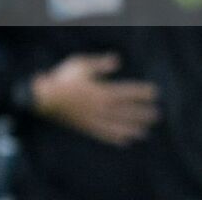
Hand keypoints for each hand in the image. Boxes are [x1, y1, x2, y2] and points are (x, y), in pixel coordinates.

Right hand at [31, 53, 159, 146]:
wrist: (45, 98)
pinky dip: (117, 138)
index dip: (142, 93)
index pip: (127, 92)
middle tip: (157, 115)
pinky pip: (105, 135)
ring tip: (146, 130)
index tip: (154, 93)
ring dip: (134, 127)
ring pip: (119, 125)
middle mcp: (101, 108)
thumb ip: (100, 64)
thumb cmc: (62, 78)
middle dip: (143, 113)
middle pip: (127, 111)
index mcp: (102, 91)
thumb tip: (117, 60)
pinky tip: (126, 140)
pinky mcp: (87, 127)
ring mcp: (95, 119)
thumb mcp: (81, 65)